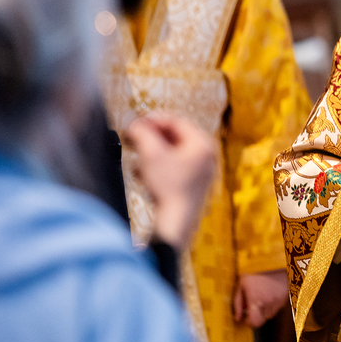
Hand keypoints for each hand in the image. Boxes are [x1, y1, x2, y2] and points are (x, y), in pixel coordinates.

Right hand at [125, 113, 215, 250]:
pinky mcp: (194, 186)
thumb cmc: (167, 186)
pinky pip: (175, 169)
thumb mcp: (150, 154)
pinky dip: (158, 167)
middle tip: (134, 135)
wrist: (175, 222)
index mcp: (203, 144)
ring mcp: (202, 172)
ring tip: (136, 156)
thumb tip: (134, 124)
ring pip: (173, 154)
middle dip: (152, 137)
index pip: (177, 122)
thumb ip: (142, 133)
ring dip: (152, 153)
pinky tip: (142, 173)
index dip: (154, 120)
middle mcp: (207, 156)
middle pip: (176, 138)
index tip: (136, 122)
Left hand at [233, 269, 289, 327]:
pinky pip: (277, 307)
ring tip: (262, 296)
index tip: (247, 316)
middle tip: (254, 305)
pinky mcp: (284, 298)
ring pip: (270, 314)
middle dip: (257, 316)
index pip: (254, 323)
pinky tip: (269, 293)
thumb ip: (238, 303)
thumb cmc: (254, 271)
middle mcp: (268, 304)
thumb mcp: (241, 285)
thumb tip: (237, 318)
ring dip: (264, 310)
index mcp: (256, 301)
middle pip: (262, 320)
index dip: (250, 322)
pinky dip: (272, 304)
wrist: (272, 260)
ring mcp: (277, 301)